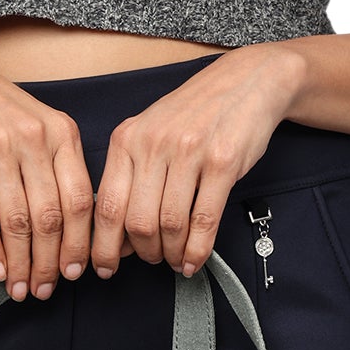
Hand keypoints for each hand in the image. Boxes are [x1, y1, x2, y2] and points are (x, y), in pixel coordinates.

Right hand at [0, 43, 94, 302]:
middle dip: (50, 262)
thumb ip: (59, 166)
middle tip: (45, 289)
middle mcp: (33, 139)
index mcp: (62, 132)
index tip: (75, 272)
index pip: (81, 199)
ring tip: (20, 287)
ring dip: (21, 263)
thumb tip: (73, 231)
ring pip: (18, 221)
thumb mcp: (38, 124)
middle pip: (51, 216)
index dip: (80, 243)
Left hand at [90, 45, 305, 278]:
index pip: (106, 205)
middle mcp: (152, 144)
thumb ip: (131, 176)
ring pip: (170, 224)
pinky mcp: (222, 162)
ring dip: (173, 253)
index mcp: (127, 139)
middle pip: (137, 221)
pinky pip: (204, 219)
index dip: (104, 246)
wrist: (245, 82)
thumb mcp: (150, 133)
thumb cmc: (195, 113)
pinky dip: (198, 249)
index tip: (106, 268)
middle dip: (144, 253)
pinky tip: (196, 259)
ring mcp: (188, 152)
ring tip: (177, 260)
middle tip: (154, 261)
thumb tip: (117, 234)